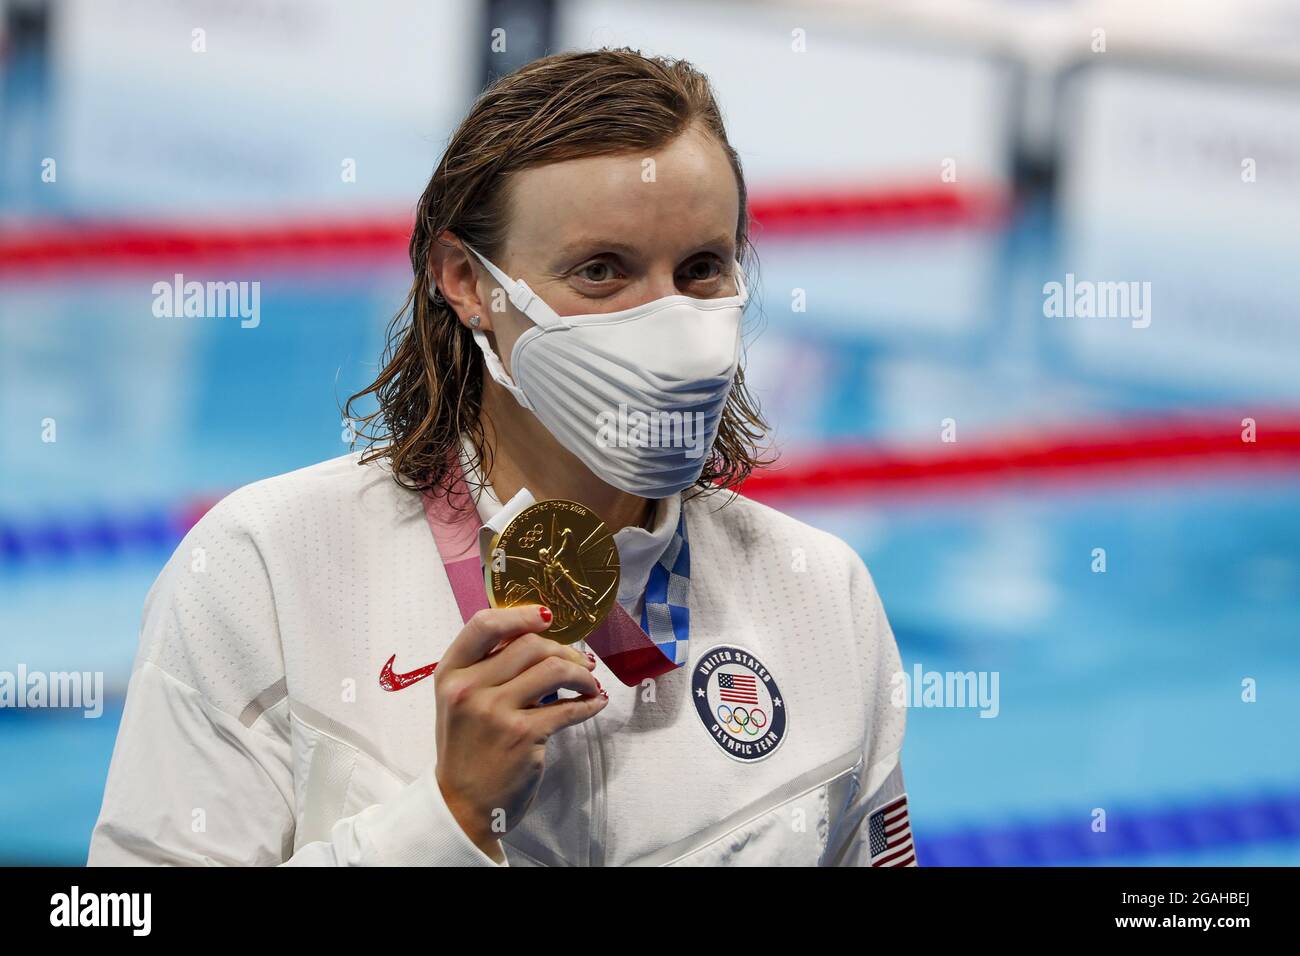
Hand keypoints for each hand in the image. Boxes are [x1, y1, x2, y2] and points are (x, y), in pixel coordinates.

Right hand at [433, 604, 606, 860]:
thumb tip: (539, 640)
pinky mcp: (522, 735)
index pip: (483, 624)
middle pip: (529, 645)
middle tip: (581, 663)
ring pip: (553, 670)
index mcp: (450, 674)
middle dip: (564, 651)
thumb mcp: (460, 702)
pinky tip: (595, 703)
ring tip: (590, 684)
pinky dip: (589, 703)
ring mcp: (495, 711)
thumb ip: (487, 669)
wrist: (461, 805)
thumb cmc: (466, 749)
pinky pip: (568, 707)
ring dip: (582, 675)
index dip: (520, 614)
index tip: (547, 618)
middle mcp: (468, 688)